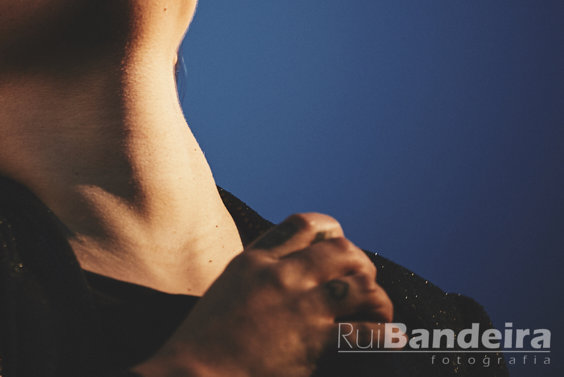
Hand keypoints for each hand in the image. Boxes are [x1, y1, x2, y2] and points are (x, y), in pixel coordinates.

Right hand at [133, 213, 394, 376]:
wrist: (194, 374)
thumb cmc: (205, 340)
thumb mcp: (228, 289)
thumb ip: (258, 273)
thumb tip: (293, 272)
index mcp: (255, 259)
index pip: (305, 225)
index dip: (332, 233)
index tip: (339, 248)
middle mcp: (281, 275)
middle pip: (342, 250)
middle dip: (360, 266)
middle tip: (363, 285)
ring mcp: (300, 306)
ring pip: (361, 284)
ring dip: (375, 299)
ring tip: (377, 313)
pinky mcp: (315, 340)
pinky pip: (365, 331)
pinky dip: (384, 334)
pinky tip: (391, 338)